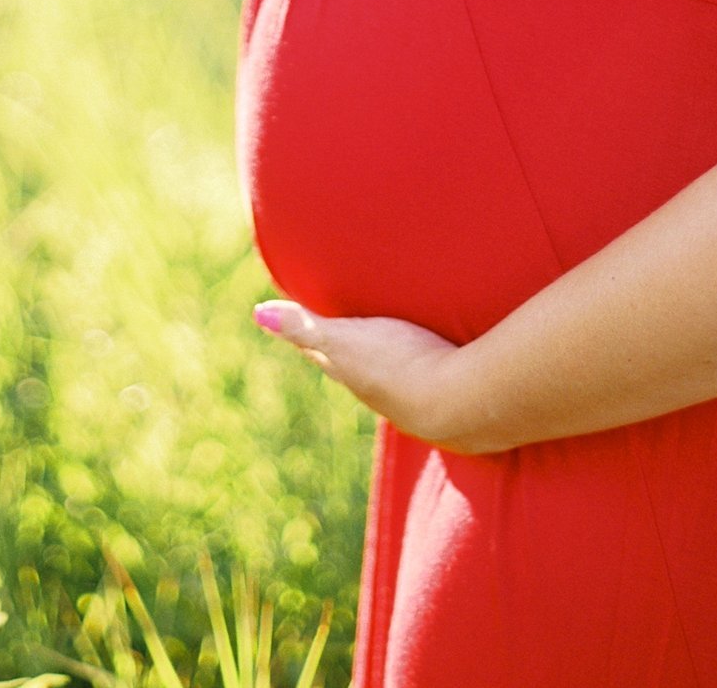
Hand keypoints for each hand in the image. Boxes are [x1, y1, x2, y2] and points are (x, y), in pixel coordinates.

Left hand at [253, 300, 486, 451]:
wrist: (460, 404)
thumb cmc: (397, 365)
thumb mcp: (345, 339)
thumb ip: (304, 326)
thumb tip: (257, 313)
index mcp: (350, 371)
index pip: (321, 352)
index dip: (309, 336)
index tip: (300, 319)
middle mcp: (375, 389)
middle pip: (352, 366)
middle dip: (343, 349)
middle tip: (336, 330)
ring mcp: (410, 398)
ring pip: (388, 375)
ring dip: (383, 360)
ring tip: (386, 344)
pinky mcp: (443, 397)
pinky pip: (423, 378)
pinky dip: (419, 368)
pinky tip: (431, 365)